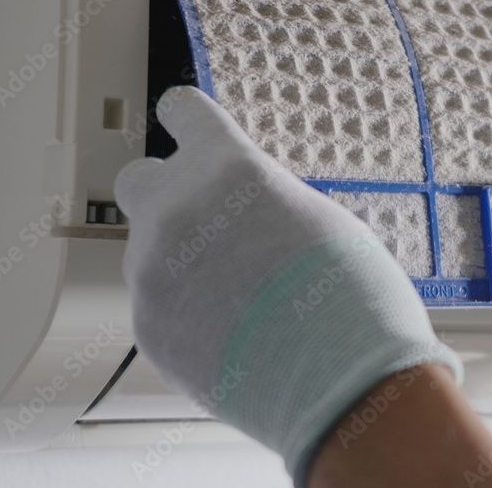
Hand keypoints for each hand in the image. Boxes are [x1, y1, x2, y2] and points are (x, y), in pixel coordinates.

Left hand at [114, 87, 461, 485]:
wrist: (344, 380)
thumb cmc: (352, 295)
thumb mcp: (319, 219)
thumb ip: (262, 199)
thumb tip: (241, 209)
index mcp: (229, 167)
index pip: (182, 111)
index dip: (187, 119)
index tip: (183, 124)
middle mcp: (178, 209)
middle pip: (139, 178)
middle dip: (167, 192)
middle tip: (205, 221)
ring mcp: (153, 272)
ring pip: (150, 250)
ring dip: (181, 261)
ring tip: (240, 299)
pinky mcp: (147, 328)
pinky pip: (157, 304)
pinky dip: (184, 313)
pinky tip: (232, 333)